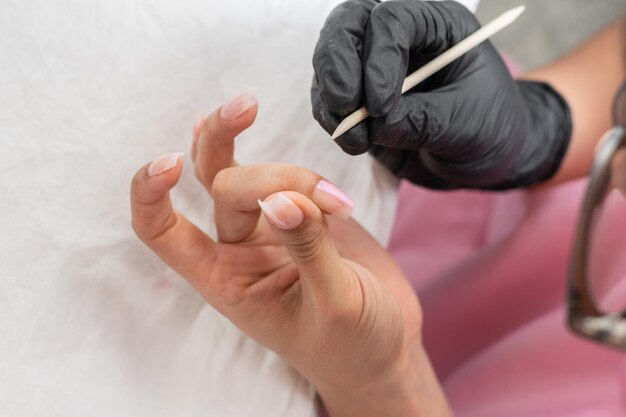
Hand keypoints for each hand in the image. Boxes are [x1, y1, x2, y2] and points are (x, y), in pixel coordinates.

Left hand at [130, 92, 451, 416]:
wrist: (385, 350)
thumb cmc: (352, 345)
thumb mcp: (336, 304)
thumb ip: (308, 249)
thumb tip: (282, 199)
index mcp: (226, 281)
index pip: (162, 231)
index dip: (150, 192)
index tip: (171, 162)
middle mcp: (239, 250)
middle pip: (222, 185)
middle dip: (269, 179)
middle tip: (323, 197)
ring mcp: (271, 229)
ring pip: (249, 172)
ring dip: (287, 170)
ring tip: (338, 201)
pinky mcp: (304, 215)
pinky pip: (287, 177)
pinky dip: (304, 172)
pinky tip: (318, 180)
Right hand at [311, 0, 571, 189]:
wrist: (488, 157)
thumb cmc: (492, 129)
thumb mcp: (468, 125)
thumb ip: (422, 121)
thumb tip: (374, 125)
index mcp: (437, 27)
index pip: (392, 20)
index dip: (379, 58)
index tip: (381, 106)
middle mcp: (401, 39)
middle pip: (348, 26)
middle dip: (337, 66)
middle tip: (345, 106)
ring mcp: (374, 69)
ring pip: (330, 62)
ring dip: (331, 101)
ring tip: (356, 140)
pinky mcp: (360, 101)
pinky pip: (329, 100)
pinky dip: (332, 121)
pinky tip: (354, 143)